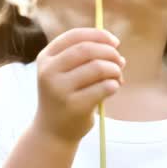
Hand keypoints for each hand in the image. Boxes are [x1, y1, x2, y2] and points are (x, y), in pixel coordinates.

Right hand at [32, 27, 125, 144]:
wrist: (53, 131)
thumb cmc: (65, 96)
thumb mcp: (64, 72)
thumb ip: (85, 56)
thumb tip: (114, 45)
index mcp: (46, 58)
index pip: (75, 36)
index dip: (99, 35)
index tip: (115, 42)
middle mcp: (49, 72)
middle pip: (87, 49)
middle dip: (110, 53)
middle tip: (120, 62)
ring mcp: (60, 90)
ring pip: (98, 67)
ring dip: (115, 70)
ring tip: (118, 78)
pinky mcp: (74, 106)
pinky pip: (104, 87)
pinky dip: (114, 85)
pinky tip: (112, 89)